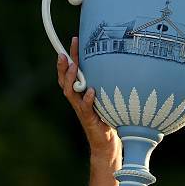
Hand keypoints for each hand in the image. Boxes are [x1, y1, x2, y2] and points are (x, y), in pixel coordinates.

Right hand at [56, 37, 120, 159]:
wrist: (107, 144)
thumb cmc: (109, 119)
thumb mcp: (107, 99)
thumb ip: (107, 85)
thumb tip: (119, 66)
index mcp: (81, 93)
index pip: (72, 72)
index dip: (71, 57)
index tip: (75, 41)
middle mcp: (78, 100)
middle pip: (65, 80)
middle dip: (65, 65)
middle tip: (65, 52)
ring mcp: (82, 110)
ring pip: (71, 92)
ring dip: (71, 79)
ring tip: (74, 67)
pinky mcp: (89, 120)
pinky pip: (86, 108)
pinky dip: (88, 99)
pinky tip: (91, 91)